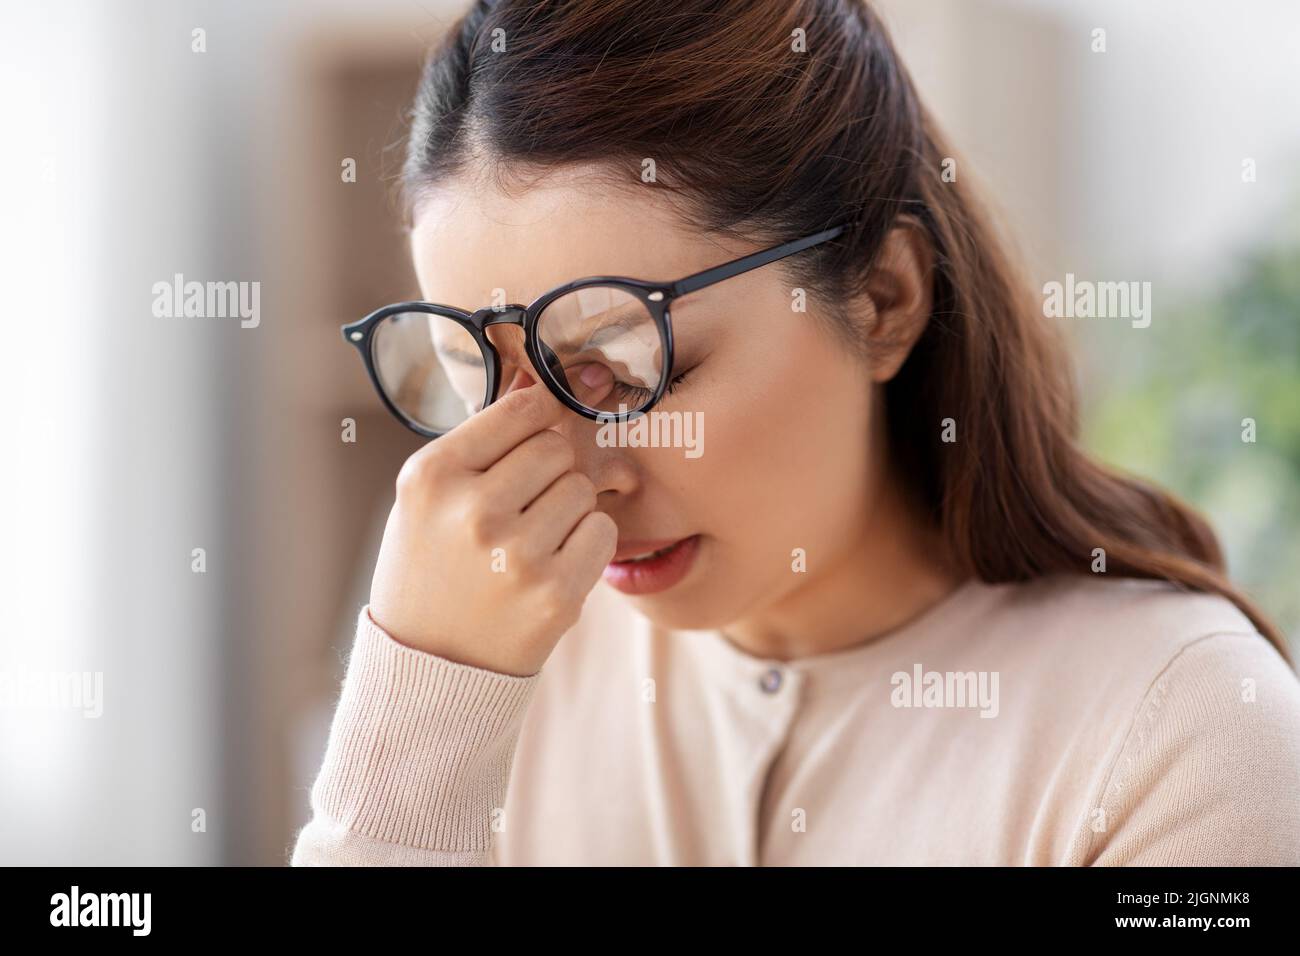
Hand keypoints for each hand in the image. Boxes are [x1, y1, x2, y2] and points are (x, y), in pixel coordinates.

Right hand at [367, 380, 617, 676]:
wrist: (428, 664)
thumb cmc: (431, 566)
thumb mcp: (429, 498)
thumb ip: (483, 441)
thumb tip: (546, 378)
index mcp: (432, 477)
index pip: (521, 409)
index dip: (539, 417)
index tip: (536, 434)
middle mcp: (473, 512)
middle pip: (556, 449)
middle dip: (549, 472)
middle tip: (524, 505)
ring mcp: (517, 556)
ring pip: (583, 490)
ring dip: (569, 509)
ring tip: (532, 540)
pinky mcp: (555, 595)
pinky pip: (603, 533)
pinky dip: (588, 544)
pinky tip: (553, 563)